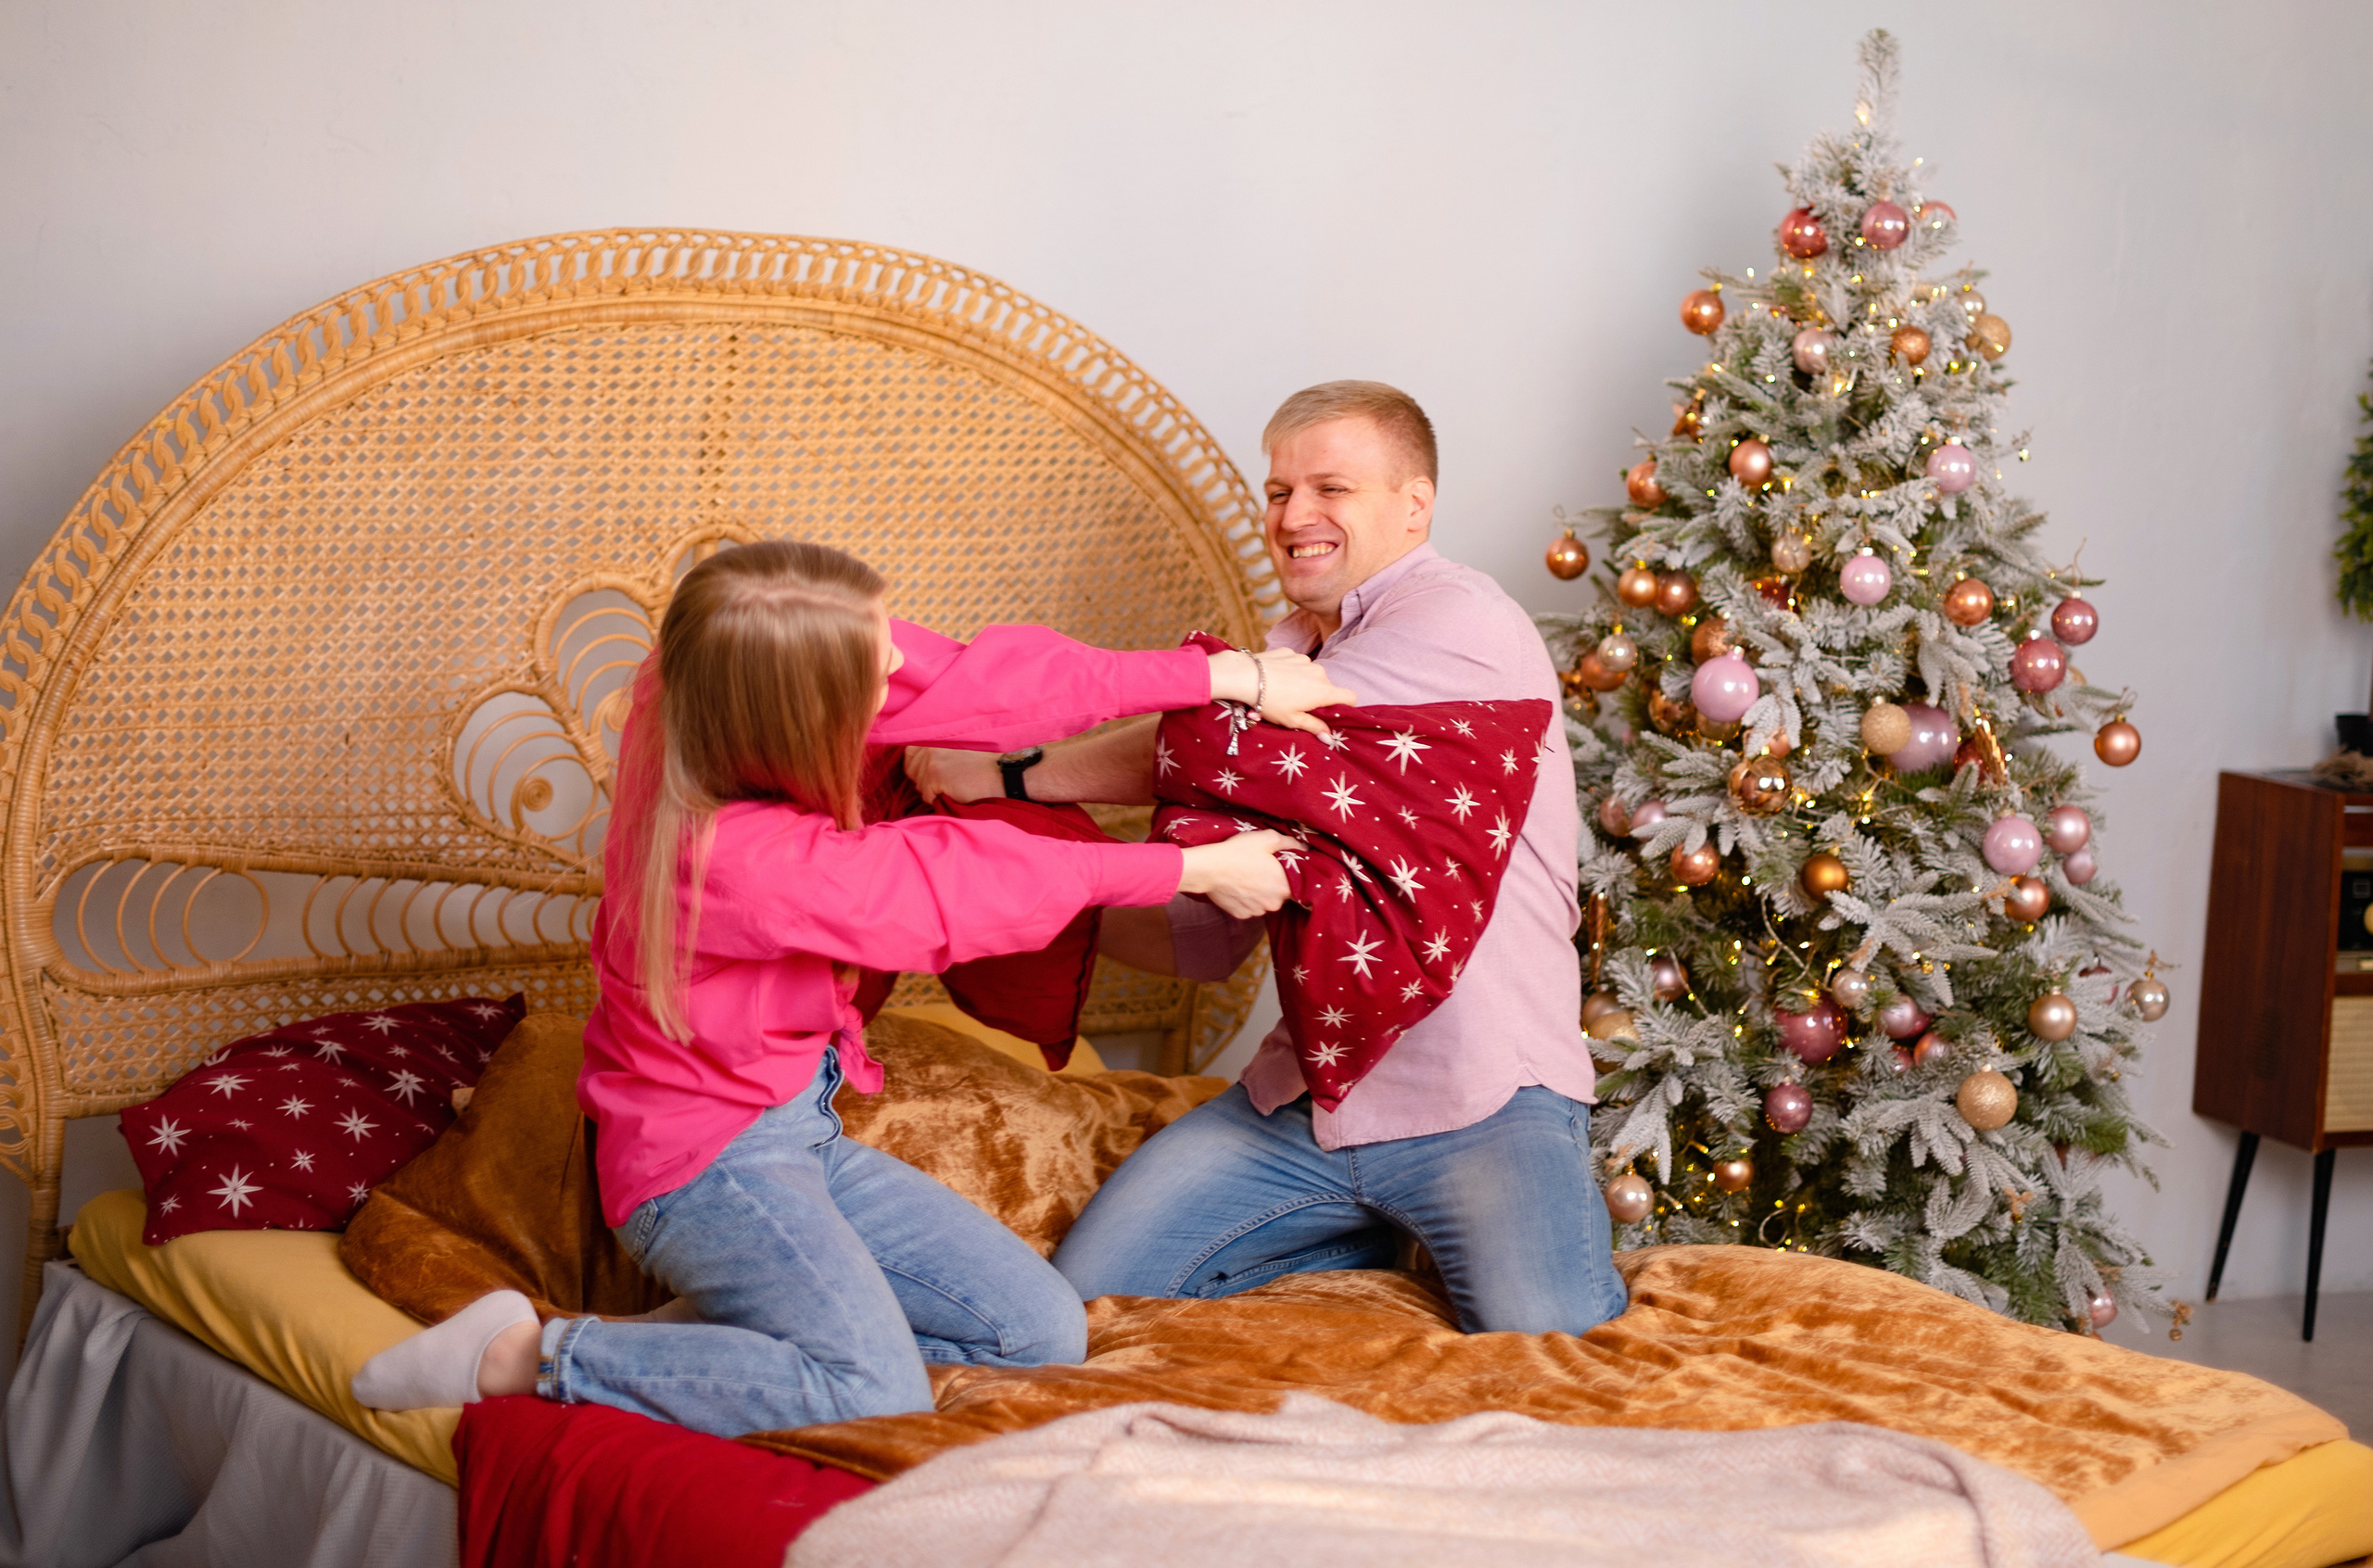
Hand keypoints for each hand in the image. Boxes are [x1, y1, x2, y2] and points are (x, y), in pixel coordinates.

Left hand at [903, 746, 1000, 804]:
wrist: (1002, 775)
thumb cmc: (983, 768)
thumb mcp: (957, 752)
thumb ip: (936, 755)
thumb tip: (917, 769)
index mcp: (935, 739)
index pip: (909, 753)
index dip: (916, 767)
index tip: (930, 775)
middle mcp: (930, 747)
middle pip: (911, 771)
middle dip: (924, 782)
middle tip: (947, 784)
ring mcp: (931, 760)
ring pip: (918, 784)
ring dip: (932, 791)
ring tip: (952, 788)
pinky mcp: (935, 775)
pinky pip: (926, 795)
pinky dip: (938, 799)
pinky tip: (954, 793)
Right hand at [1178, 830, 1296, 918]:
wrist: (1209, 868)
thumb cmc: (1239, 852)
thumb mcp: (1267, 839)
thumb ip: (1290, 843)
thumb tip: (1304, 848)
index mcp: (1285, 887)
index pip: (1296, 884)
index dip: (1288, 875)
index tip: (1278, 866)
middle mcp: (1274, 903)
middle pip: (1279, 894)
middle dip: (1273, 884)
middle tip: (1260, 869)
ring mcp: (1257, 911)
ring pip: (1264, 902)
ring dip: (1260, 893)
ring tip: (1247, 877)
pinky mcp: (1241, 915)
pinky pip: (1249, 908)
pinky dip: (1246, 900)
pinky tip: (1238, 887)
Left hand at [1206, 649, 1358, 737]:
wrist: (1244, 676)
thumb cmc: (1270, 702)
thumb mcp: (1292, 720)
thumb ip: (1314, 727)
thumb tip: (1329, 737)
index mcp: (1324, 691)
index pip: (1350, 697)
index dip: (1345, 706)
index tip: (1331, 713)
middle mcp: (1319, 672)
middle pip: (1327, 686)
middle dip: (1317, 696)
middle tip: (1297, 706)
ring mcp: (1305, 659)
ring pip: (1311, 674)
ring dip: (1303, 682)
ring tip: (1282, 691)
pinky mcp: (1290, 652)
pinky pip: (1297, 664)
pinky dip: (1290, 671)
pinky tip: (1274, 677)